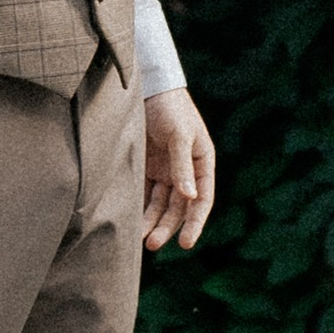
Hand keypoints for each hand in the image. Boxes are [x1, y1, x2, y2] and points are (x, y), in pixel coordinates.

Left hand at [143, 88, 216, 253]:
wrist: (147, 87)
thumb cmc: (170, 107)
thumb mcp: (179, 134)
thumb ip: (182, 166)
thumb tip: (190, 197)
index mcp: (202, 163)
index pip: (202, 199)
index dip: (195, 223)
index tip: (186, 244)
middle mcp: (186, 170)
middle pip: (179, 207)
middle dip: (167, 227)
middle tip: (152, 245)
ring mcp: (165, 170)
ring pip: (161, 204)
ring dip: (152, 222)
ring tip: (140, 240)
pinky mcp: (147, 167)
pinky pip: (145, 193)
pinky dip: (140, 208)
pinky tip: (131, 222)